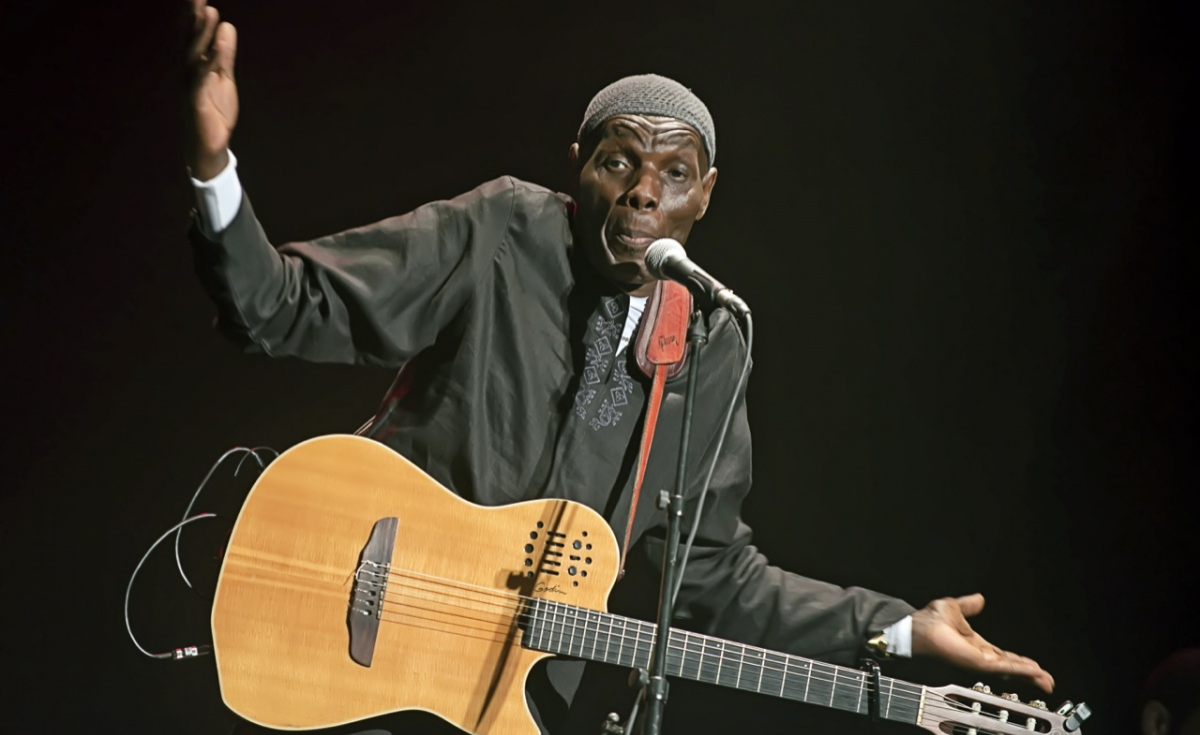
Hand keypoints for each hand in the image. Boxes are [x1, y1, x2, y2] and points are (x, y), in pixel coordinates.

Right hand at [186, 0, 237, 179]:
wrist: (209, 147)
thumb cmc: (214, 112)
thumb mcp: (224, 78)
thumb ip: (225, 53)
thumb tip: (226, 25)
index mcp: (195, 64)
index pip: (195, 34)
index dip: (197, 14)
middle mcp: (189, 71)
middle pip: (191, 39)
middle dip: (194, 16)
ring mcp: (191, 85)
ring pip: (195, 55)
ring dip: (202, 33)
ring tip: (210, 11)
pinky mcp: (197, 100)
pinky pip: (203, 78)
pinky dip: (212, 60)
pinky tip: (218, 45)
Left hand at [911, 593, 1053, 693]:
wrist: (919, 628)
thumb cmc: (930, 621)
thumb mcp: (956, 608)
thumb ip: (969, 605)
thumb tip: (979, 598)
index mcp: (976, 645)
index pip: (1003, 656)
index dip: (1019, 661)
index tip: (1034, 665)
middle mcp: (980, 656)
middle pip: (1010, 667)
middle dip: (1030, 673)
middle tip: (1046, 679)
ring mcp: (980, 661)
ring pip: (1011, 670)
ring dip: (1029, 674)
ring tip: (1046, 679)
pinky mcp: (979, 663)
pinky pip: (1004, 667)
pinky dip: (1020, 670)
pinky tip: (1034, 671)